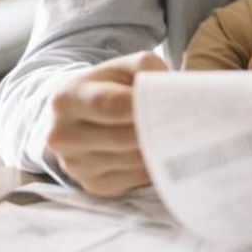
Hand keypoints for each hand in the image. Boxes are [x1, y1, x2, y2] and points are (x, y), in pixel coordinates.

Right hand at [45, 51, 167, 196]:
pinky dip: (154, 164)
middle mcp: (63, 136)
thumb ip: (146, 69)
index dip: (146, 106)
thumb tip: (172, 92)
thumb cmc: (106, 86)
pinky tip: (162, 149)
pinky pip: (135, 178)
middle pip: (125, 137)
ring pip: (134, 160)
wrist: (76, 115)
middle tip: (188, 121)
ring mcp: (75, 165)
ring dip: (160, 148)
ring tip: (179, 133)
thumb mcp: (121, 67)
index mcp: (67, 99)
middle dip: (159, 129)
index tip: (175, 103)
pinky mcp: (93, 184)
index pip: (113, 106)